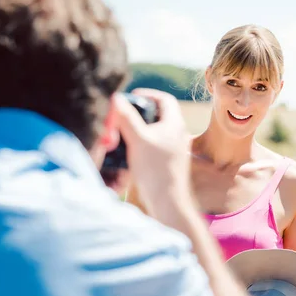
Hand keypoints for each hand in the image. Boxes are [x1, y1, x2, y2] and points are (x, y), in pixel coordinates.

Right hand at [114, 89, 192, 218]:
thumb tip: (117, 98)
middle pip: (159, 114)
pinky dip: (142, 142)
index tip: (131, 98)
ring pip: (156, 130)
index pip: (164, 99)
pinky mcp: (169, 161)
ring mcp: (175, 148)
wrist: (168, 201)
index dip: (148, 94)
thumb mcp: (137, 139)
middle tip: (124, 115)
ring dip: (140, 128)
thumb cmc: (155, 170)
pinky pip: (155, 144)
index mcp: (175, 124)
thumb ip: (126, 117)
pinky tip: (130, 150)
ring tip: (124, 132)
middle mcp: (178, 134)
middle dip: (141, 112)